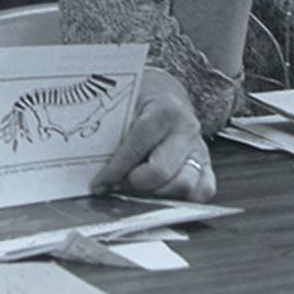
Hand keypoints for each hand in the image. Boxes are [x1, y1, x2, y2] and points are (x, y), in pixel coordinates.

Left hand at [91, 68, 215, 201]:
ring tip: (136, 191)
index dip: (115, 169)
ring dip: (156, 195)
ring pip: (184, 185)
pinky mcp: (206, 163)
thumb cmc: (139, 101)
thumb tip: (87, 164)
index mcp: (165, 109)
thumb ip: (110, 132)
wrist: (166, 93)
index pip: (138, 145)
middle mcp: (186, 128)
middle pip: (161, 171)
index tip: (99, 184)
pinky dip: (181, 199)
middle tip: (117, 187)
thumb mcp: (123, 106)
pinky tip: (159, 194)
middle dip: (134, 185)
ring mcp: (199, 147)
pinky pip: (203, 190)